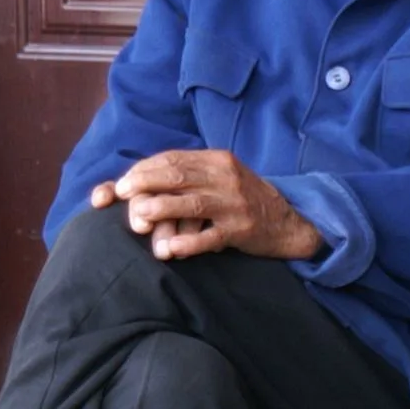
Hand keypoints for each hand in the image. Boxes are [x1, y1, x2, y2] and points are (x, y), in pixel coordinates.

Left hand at [91, 150, 322, 261]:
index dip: (143, 170)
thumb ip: (189, 174)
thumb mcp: (221, 177)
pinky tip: (171, 248)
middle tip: (121, 193)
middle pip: (178, 176)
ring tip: (138, 218)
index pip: (173, 159)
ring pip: (192, 204)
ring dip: (162, 209)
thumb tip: (141, 177)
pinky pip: (211, 236)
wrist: (288, 222)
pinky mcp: (241, 231)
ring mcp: (234, 205)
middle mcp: (226, 178)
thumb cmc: (243, 200)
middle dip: (145, 183)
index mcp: (217, 160)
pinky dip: (190, 242)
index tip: (122, 183)